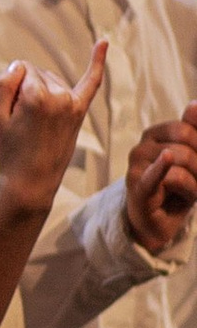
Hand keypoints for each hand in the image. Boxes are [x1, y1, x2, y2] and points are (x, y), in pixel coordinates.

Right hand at [0, 45, 106, 215]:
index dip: (10, 87)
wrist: (31, 182)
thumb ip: (2, 83)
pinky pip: (91, 81)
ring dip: (40, 90)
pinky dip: (97, 61)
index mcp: (36, 96)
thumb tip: (19, 66)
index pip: (20, 68)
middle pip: (36, 72)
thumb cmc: (9, 150)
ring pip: (50, 78)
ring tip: (35, 122)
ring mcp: (72, 103)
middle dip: (24, 89)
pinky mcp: (79, 111)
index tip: (10, 112)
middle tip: (21, 123)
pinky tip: (103, 41)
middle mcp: (59, 96)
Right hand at [124, 108, 196, 255]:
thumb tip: (194, 104)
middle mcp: (141, 147)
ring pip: (179, 163)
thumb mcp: (191, 159)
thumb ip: (193, 132)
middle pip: (184, 145)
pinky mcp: (137, 187)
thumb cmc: (177, 189)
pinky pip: (155, 175)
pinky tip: (166, 158)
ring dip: (195, 184)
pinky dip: (163, 168)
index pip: (186, 128)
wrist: (158, 223)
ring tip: (190, 194)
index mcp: (154, 135)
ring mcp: (136, 166)